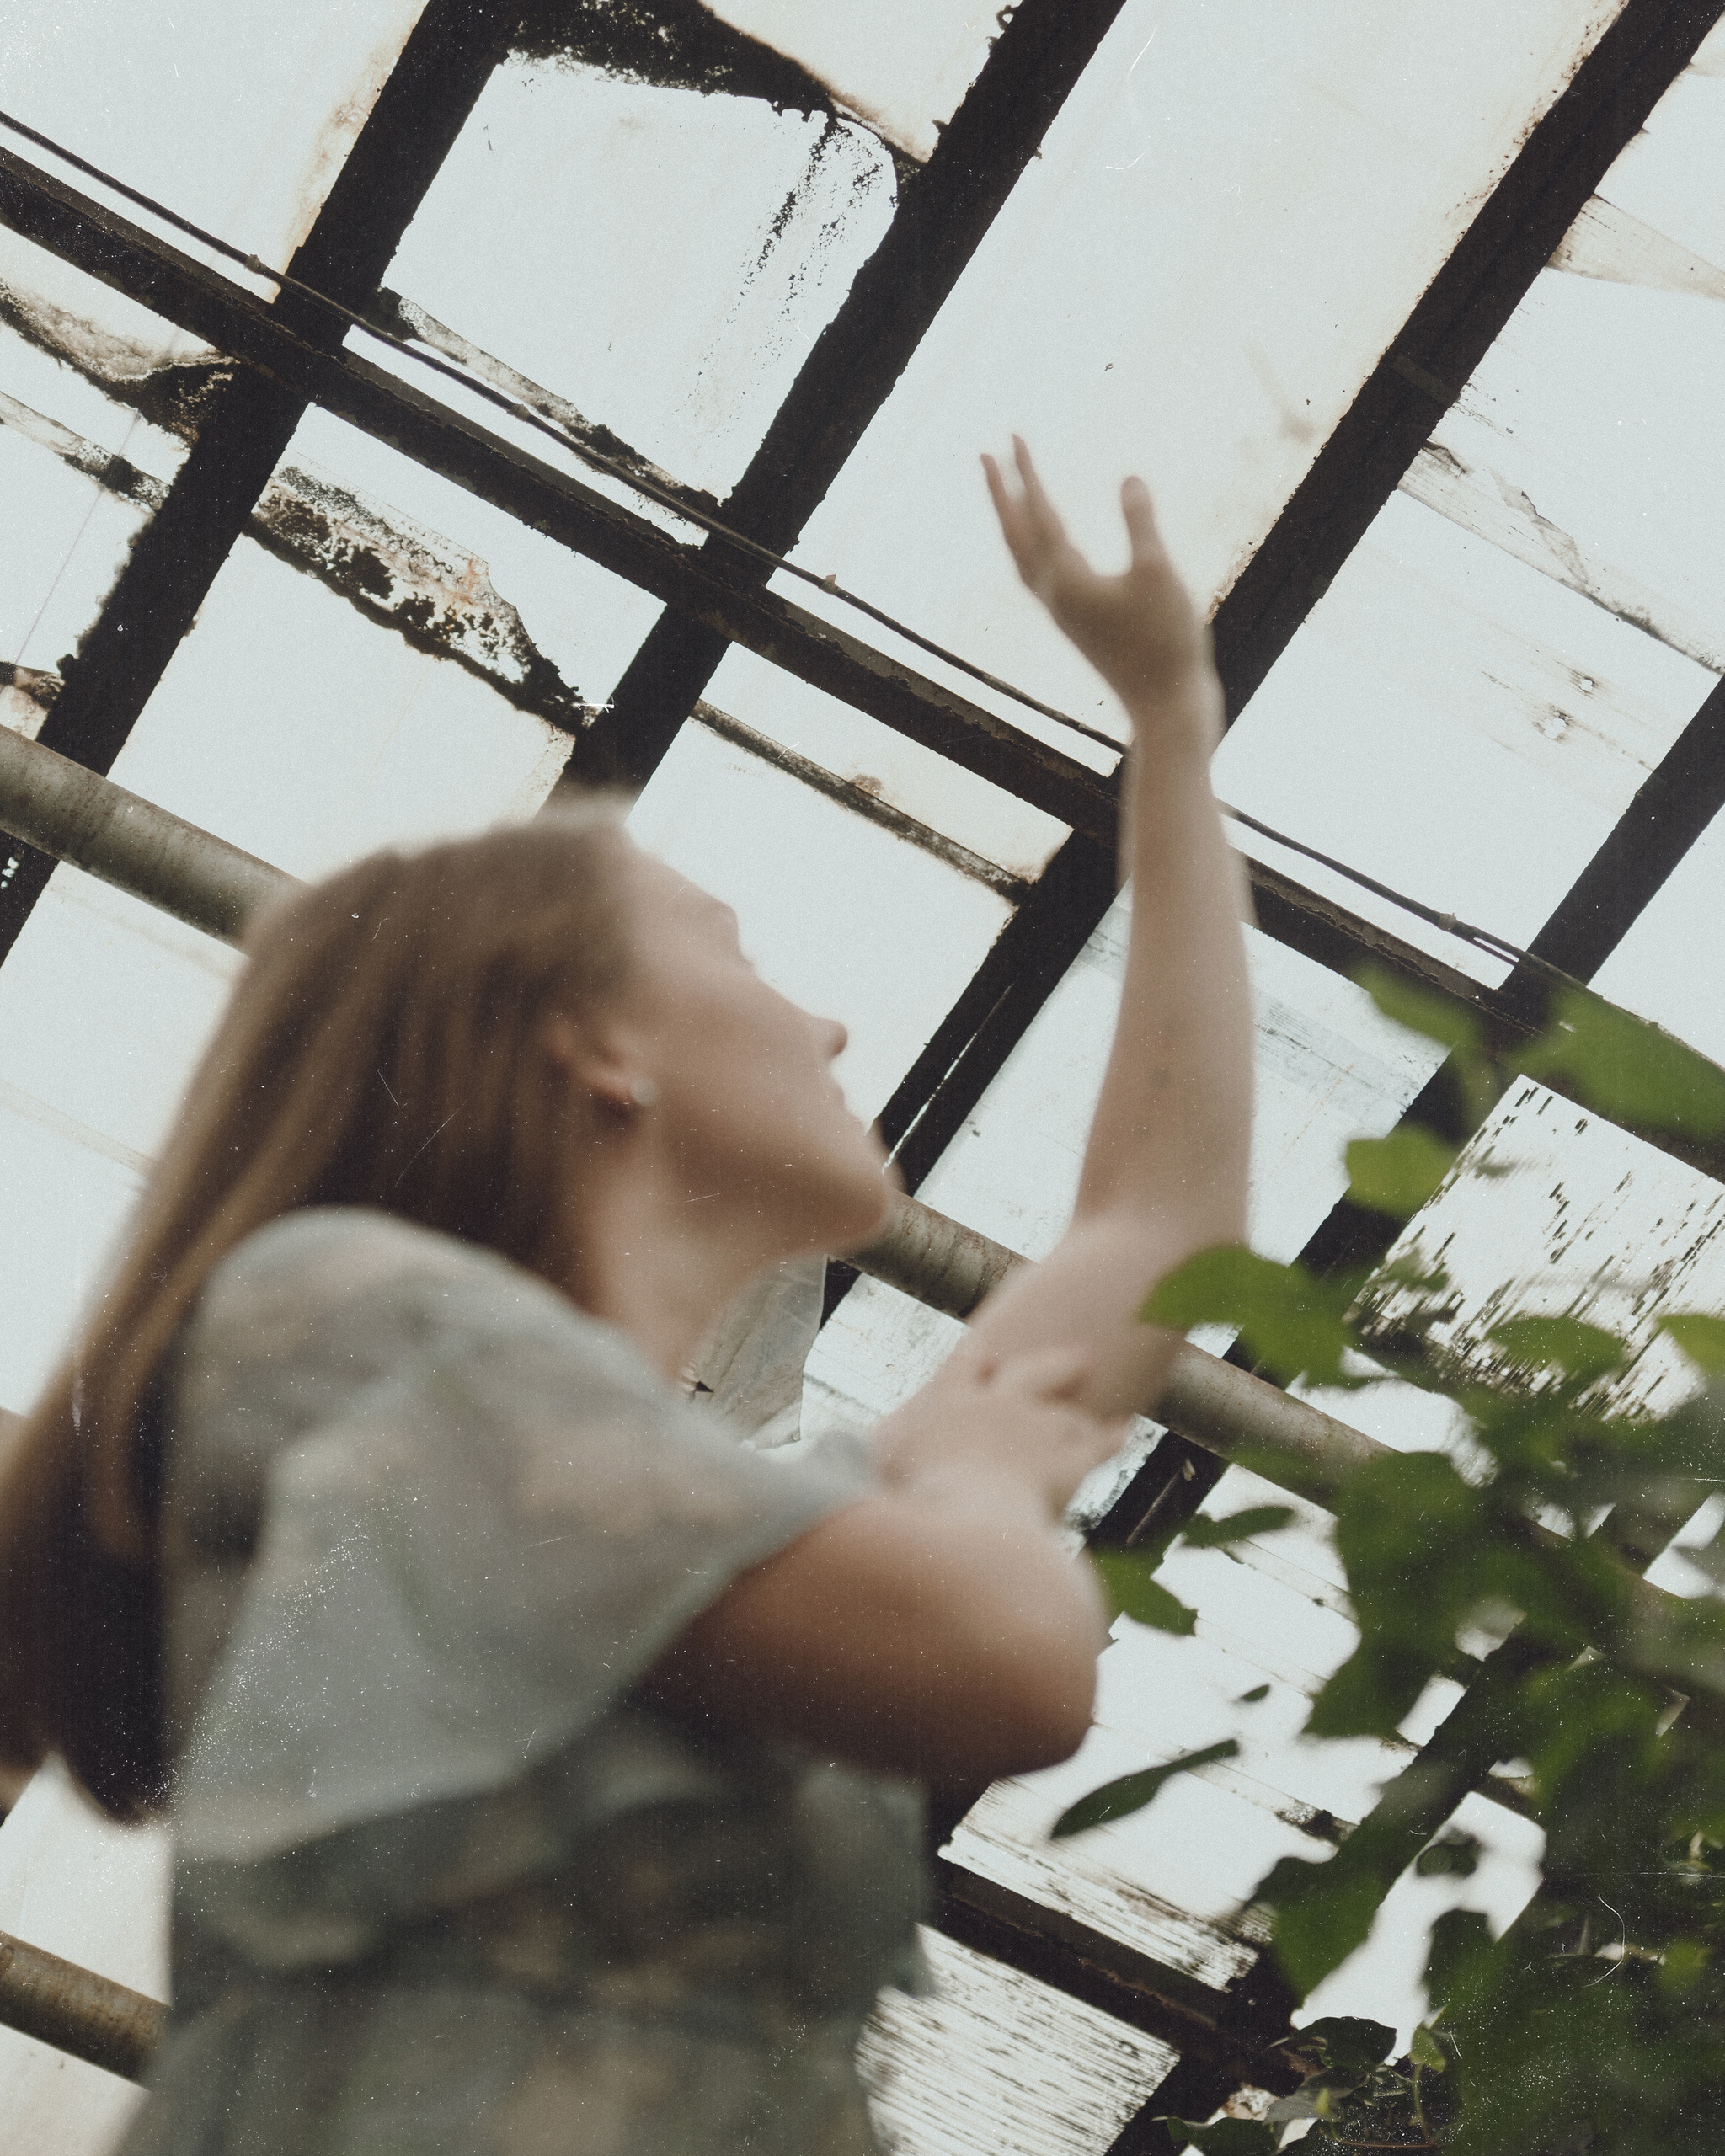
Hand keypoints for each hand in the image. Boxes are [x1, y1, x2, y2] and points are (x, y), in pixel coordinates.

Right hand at [871, 1343, 1128, 1520]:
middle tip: (1079, 1354)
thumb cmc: (904, 1504)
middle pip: (1030, 1372)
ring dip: (1079, 1412)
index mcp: (944, 1402)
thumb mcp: (871, 1478)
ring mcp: (1035, 1428)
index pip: (963, 1368)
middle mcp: (994, 1403)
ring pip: (1065, 1411)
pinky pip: (1096, 1445)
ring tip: (1097, 1411)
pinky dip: (1110, 1438)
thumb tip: (824, 1467)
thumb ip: (854, 1468)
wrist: (962, 1523)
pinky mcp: (1067, 1460)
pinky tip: (1123, 1430)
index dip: (977, 1357)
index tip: (989, 1344)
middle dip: (1053, 1363)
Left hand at [983, 438, 1209, 717]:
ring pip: (1024, 559)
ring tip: (1007, 494)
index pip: (1039, 514)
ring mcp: (1063, 614)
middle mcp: (1054, 597)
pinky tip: (1048, 545)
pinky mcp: (1078, 627)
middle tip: (986, 454)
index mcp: (1066, 580)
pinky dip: (1035, 549)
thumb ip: (1140, 522)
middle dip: (1001, 493)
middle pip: (1016, 535)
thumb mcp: (1159, 573)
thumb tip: (1128, 477)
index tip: (1012, 436)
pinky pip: (1042, 577)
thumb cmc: (1166, 642)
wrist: (1167, 707)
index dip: (1025, 473)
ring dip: (1013, 522)